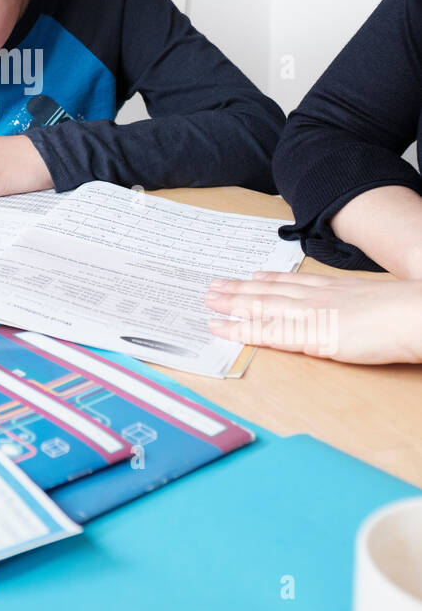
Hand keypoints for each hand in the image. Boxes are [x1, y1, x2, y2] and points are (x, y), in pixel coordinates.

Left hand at [204, 271, 421, 364]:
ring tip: (208, 301)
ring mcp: (311, 313)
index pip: (295, 281)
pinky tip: (223, 329)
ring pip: (261, 306)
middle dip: (240, 289)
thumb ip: (361, 306)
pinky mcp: (308, 335)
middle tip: (214, 286)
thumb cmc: (406, 311)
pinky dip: (241, 330)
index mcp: (335, 288)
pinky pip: (266, 332)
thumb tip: (363, 313)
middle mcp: (317, 296)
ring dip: (232, 304)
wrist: (414, 314)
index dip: (270, 279)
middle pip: (270, 290)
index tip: (251, 275)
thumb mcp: (378, 302)